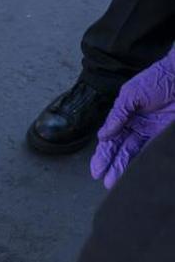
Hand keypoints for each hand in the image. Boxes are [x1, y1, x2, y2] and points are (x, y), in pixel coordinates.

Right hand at [91, 50, 174, 188]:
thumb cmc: (157, 79)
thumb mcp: (130, 94)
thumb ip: (117, 115)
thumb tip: (103, 135)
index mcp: (124, 116)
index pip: (110, 139)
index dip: (103, 155)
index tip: (96, 170)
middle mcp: (136, 127)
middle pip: (121, 150)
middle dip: (113, 165)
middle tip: (107, 181)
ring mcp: (151, 132)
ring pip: (135, 154)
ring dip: (125, 168)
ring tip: (117, 182)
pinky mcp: (165, 135)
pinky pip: (154, 150)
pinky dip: (145, 161)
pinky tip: (137, 172)